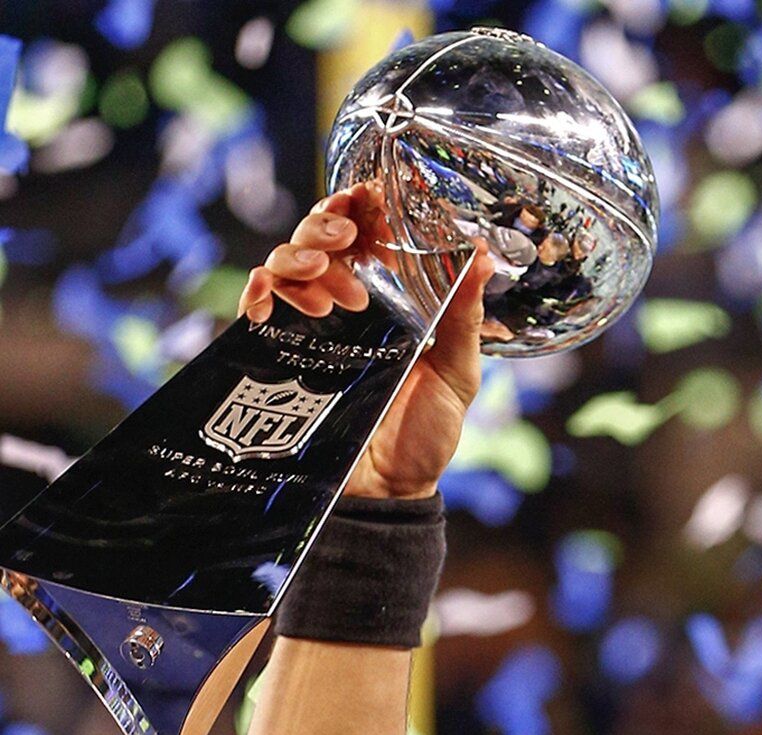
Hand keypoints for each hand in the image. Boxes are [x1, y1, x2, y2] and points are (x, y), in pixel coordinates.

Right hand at [235, 186, 492, 501]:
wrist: (391, 493)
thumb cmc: (425, 434)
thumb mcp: (457, 375)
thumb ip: (467, 319)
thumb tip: (486, 257)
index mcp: (388, 296)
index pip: (365, 229)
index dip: (361, 202)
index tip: (370, 194)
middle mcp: (344, 301)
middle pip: (318, 234)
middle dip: (327, 224)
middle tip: (346, 240)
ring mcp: (309, 325)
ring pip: (286, 261)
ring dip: (301, 260)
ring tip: (332, 296)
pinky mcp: (280, 353)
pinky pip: (256, 304)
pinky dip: (259, 291)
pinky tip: (273, 303)